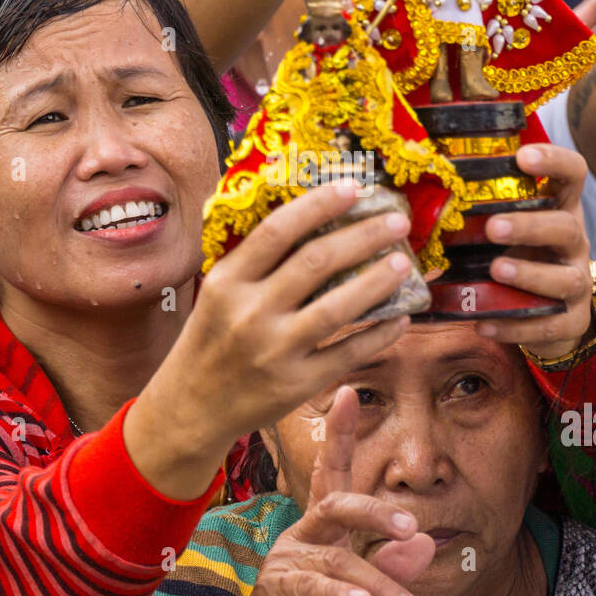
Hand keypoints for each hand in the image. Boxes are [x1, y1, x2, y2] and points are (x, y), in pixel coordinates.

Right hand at [129, 182, 418, 497]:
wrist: (192, 407)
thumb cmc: (213, 339)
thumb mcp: (220, 292)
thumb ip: (257, 261)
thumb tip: (317, 219)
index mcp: (229, 282)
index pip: (277, 230)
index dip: (319, 204)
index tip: (354, 188)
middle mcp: (251, 313)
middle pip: (316, 262)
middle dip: (363, 235)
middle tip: (397, 221)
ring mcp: (275, 351)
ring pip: (337, 307)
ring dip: (378, 281)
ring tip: (403, 263)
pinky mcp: (297, 385)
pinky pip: (348, 353)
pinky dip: (379, 334)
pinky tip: (401, 318)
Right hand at [224, 386, 435, 595]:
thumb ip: (391, 570)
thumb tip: (424, 540)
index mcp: (323, 529)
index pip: (333, 473)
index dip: (339, 433)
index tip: (347, 390)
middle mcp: (302, 535)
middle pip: (336, 504)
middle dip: (374, 510)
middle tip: (409, 525)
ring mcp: (285, 561)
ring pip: (336, 559)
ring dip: (377, 584)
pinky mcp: (276, 592)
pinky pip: (311, 587)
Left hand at [480, 144, 593, 358]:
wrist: (555, 315)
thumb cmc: (520, 257)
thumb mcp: (507, 229)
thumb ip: (478, 213)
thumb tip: (418, 196)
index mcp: (560, 210)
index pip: (572, 175)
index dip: (554, 162)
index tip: (523, 156)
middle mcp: (574, 243)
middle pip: (566, 228)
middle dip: (530, 226)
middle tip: (492, 227)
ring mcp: (577, 282)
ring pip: (564, 279)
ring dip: (528, 274)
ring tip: (496, 270)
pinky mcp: (571, 321)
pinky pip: (548, 325)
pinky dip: (515, 326)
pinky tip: (485, 324)